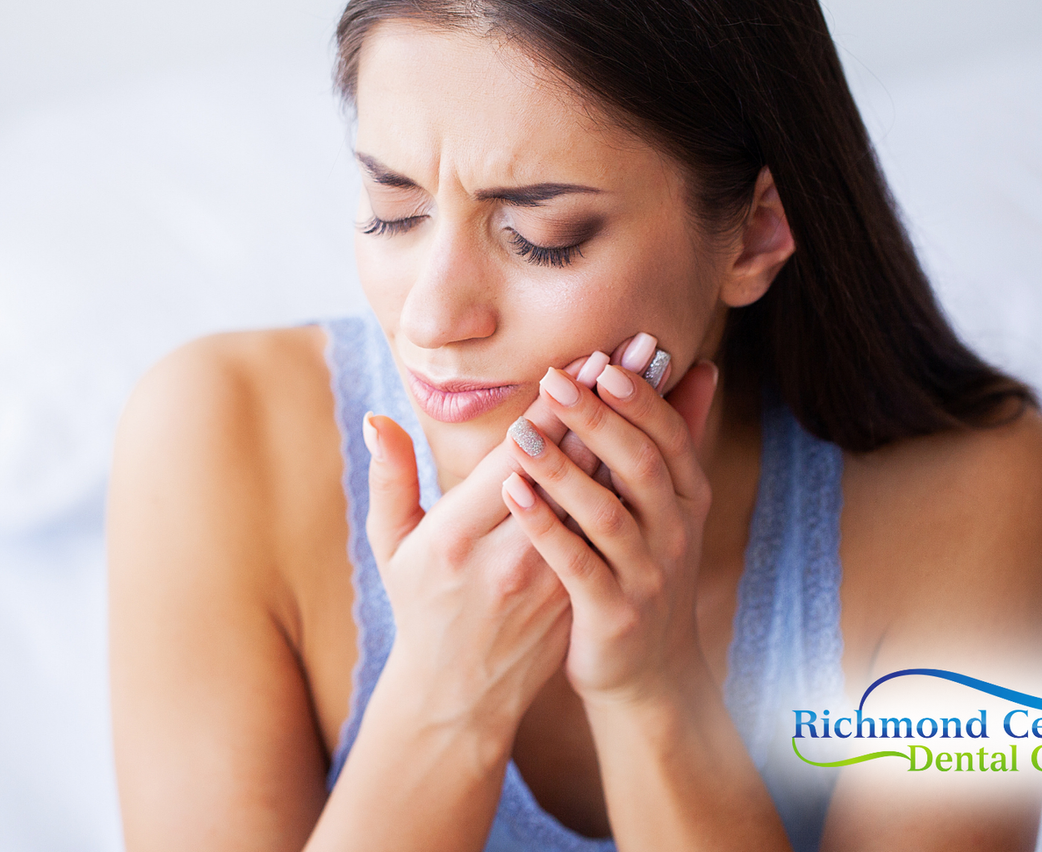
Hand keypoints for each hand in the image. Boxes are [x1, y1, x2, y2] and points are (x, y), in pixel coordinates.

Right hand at [359, 338, 647, 734]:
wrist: (460, 695)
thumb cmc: (419, 607)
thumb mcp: (390, 546)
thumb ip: (388, 479)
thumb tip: (379, 419)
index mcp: (457, 537)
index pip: (517, 456)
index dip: (556, 406)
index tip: (588, 356)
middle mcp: (510, 556)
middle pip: (570, 465)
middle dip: (608, 401)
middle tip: (644, 347)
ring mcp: (549, 577)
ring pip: (600, 492)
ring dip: (632, 432)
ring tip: (662, 381)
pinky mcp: (576, 590)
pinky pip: (609, 523)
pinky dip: (632, 477)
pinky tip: (656, 439)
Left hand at [500, 356, 719, 706]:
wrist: (648, 673)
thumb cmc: (645, 569)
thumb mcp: (672, 507)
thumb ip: (680, 438)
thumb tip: (703, 366)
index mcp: (686, 500)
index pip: (670, 437)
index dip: (639, 399)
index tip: (602, 360)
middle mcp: (675, 534)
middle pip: (641, 466)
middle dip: (599, 420)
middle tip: (554, 379)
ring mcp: (647, 577)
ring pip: (607, 514)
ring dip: (564, 470)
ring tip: (520, 433)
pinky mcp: (613, 615)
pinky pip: (577, 565)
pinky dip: (546, 527)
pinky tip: (513, 493)